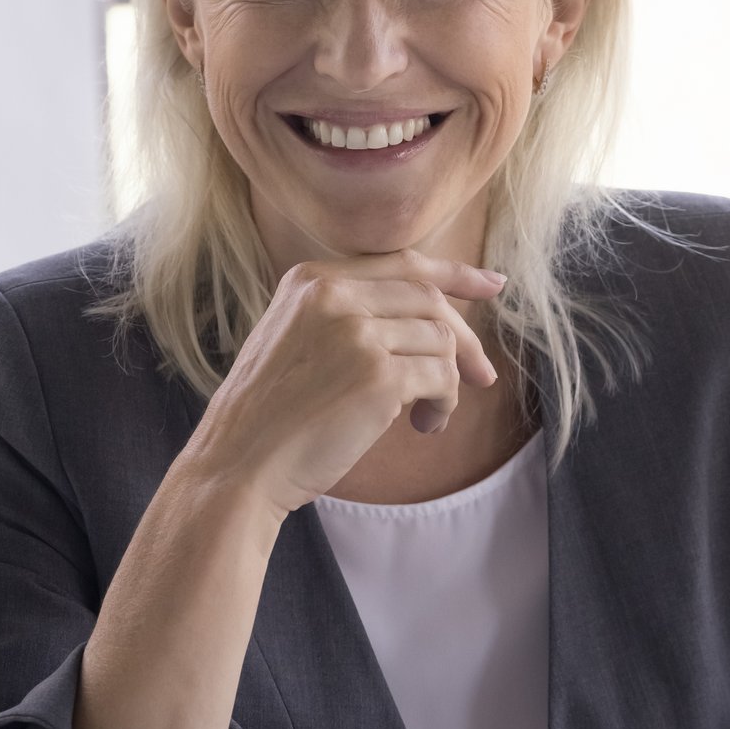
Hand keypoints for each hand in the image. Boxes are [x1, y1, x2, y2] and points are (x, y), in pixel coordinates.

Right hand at [180, 250, 505, 514]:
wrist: (237, 464)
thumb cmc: (268, 417)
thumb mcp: (294, 341)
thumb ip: (344, 316)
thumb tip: (431, 319)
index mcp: (310, 279)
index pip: (402, 264)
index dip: (455, 273)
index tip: (492, 284)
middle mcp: (333, 295)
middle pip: (430, 300)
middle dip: (465, 339)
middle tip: (481, 376)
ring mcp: (357, 333)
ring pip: (440, 340)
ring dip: (447, 382)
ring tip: (426, 417)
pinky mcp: (378, 375)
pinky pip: (441, 379)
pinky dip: (443, 405)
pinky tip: (423, 427)